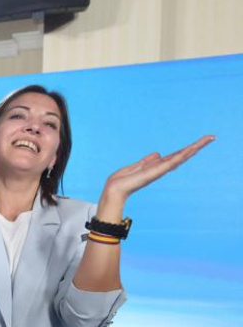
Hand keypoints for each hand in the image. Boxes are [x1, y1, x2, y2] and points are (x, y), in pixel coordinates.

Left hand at [99, 135, 215, 212]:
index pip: (175, 156)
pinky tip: (192, 149)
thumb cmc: (122, 180)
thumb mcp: (136, 166)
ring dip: (194, 148)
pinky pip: (172, 162)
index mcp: (156, 166)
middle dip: (196, 146)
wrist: (115, 189)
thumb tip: (157, 154)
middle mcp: (161, 168)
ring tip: (207, 139)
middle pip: (182, 155)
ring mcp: (160, 170)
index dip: (186, 149)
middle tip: (211, 137)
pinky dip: (182, 155)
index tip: (198, 142)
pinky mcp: (156, 172)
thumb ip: (147, 160)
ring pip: (181, 157)